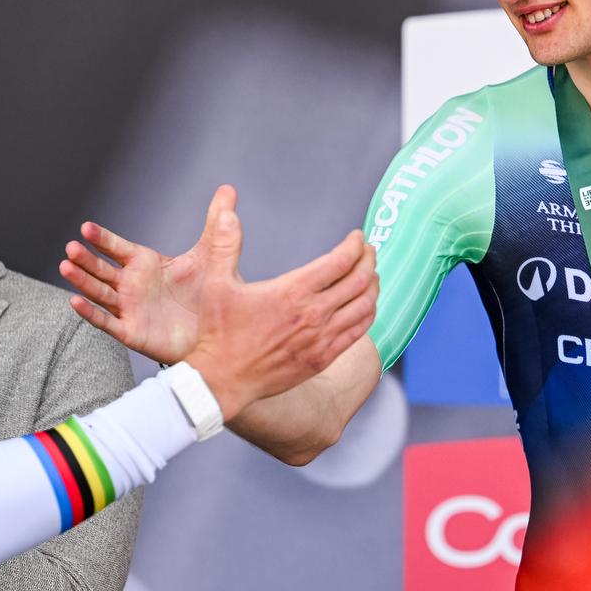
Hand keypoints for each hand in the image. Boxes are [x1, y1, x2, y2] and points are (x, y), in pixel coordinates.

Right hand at [60, 185, 235, 363]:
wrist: (214, 334)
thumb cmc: (207, 294)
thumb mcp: (214, 256)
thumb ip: (218, 223)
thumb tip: (228, 189)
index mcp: (144, 263)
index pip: (117, 247)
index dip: (102, 238)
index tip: (86, 227)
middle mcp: (131, 283)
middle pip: (101, 269)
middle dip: (86, 259)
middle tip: (71, 247)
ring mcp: (128, 307)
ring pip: (99, 292)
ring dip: (81, 281)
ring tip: (65, 267)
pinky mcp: (131, 331)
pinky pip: (107, 322)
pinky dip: (90, 313)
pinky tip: (75, 301)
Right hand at [180, 206, 377, 420]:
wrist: (223, 380)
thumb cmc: (219, 333)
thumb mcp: (217, 283)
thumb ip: (225, 242)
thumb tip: (225, 210)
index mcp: (293, 292)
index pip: (340, 261)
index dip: (355, 244)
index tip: (356, 236)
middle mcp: (314, 314)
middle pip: (359, 281)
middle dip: (369, 260)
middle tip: (369, 250)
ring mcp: (322, 339)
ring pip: (365, 307)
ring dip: (373, 286)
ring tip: (371, 275)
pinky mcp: (324, 358)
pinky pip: (359, 332)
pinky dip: (368, 314)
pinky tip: (365, 306)